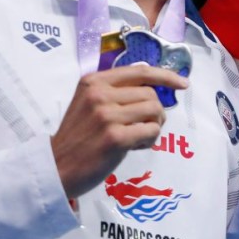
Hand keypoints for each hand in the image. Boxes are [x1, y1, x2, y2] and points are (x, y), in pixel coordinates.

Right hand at [51, 65, 189, 198]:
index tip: (183, 84)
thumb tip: (156, 84)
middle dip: (155, 112)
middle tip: (143, 127)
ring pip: (155, 111)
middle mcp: (99, 94)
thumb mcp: (89, 103)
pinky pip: (152, 131)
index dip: (166, 76)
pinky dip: (149, 140)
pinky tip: (135, 146)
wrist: (56, 167)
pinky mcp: (115, 137)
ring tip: (138, 137)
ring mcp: (107, 115)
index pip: (140, 71)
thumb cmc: (78, 137)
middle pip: (151, 94)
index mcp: (94, 81)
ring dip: (154, 126)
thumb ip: (117, 91)